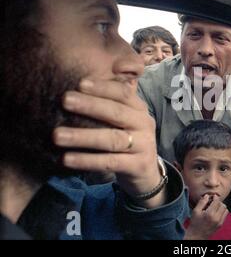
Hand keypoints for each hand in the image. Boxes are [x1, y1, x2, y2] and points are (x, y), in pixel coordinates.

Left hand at [53, 78, 164, 208]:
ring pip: (112, 139)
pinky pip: (110, 162)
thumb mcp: (124, 120)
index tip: (80, 83)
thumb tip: (79, 84)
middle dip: (90, 105)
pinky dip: (88, 160)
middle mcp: (144, 124)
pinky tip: (67, 159)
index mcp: (139, 109)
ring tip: (57, 135)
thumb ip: (109, 103)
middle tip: (64, 100)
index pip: (123, 93)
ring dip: (83, 136)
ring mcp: (144, 146)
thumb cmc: (128, 140)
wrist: (147, 173)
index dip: (103, 87)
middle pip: (117, 113)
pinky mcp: (138, 166)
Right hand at [184, 195, 228, 239]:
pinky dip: (222, 212)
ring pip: (225, 210)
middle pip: (223, 205)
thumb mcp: (195, 211)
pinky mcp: (220, 225)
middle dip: (218, 202)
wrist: (196, 236)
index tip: (213, 196)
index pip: (217, 202)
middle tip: (213, 202)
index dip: (215, 197)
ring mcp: (219, 222)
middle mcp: (216, 218)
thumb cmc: (195, 224)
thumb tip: (207, 196)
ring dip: (221, 207)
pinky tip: (216, 212)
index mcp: (210, 214)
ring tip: (215, 207)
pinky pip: (225, 215)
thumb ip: (202, 202)